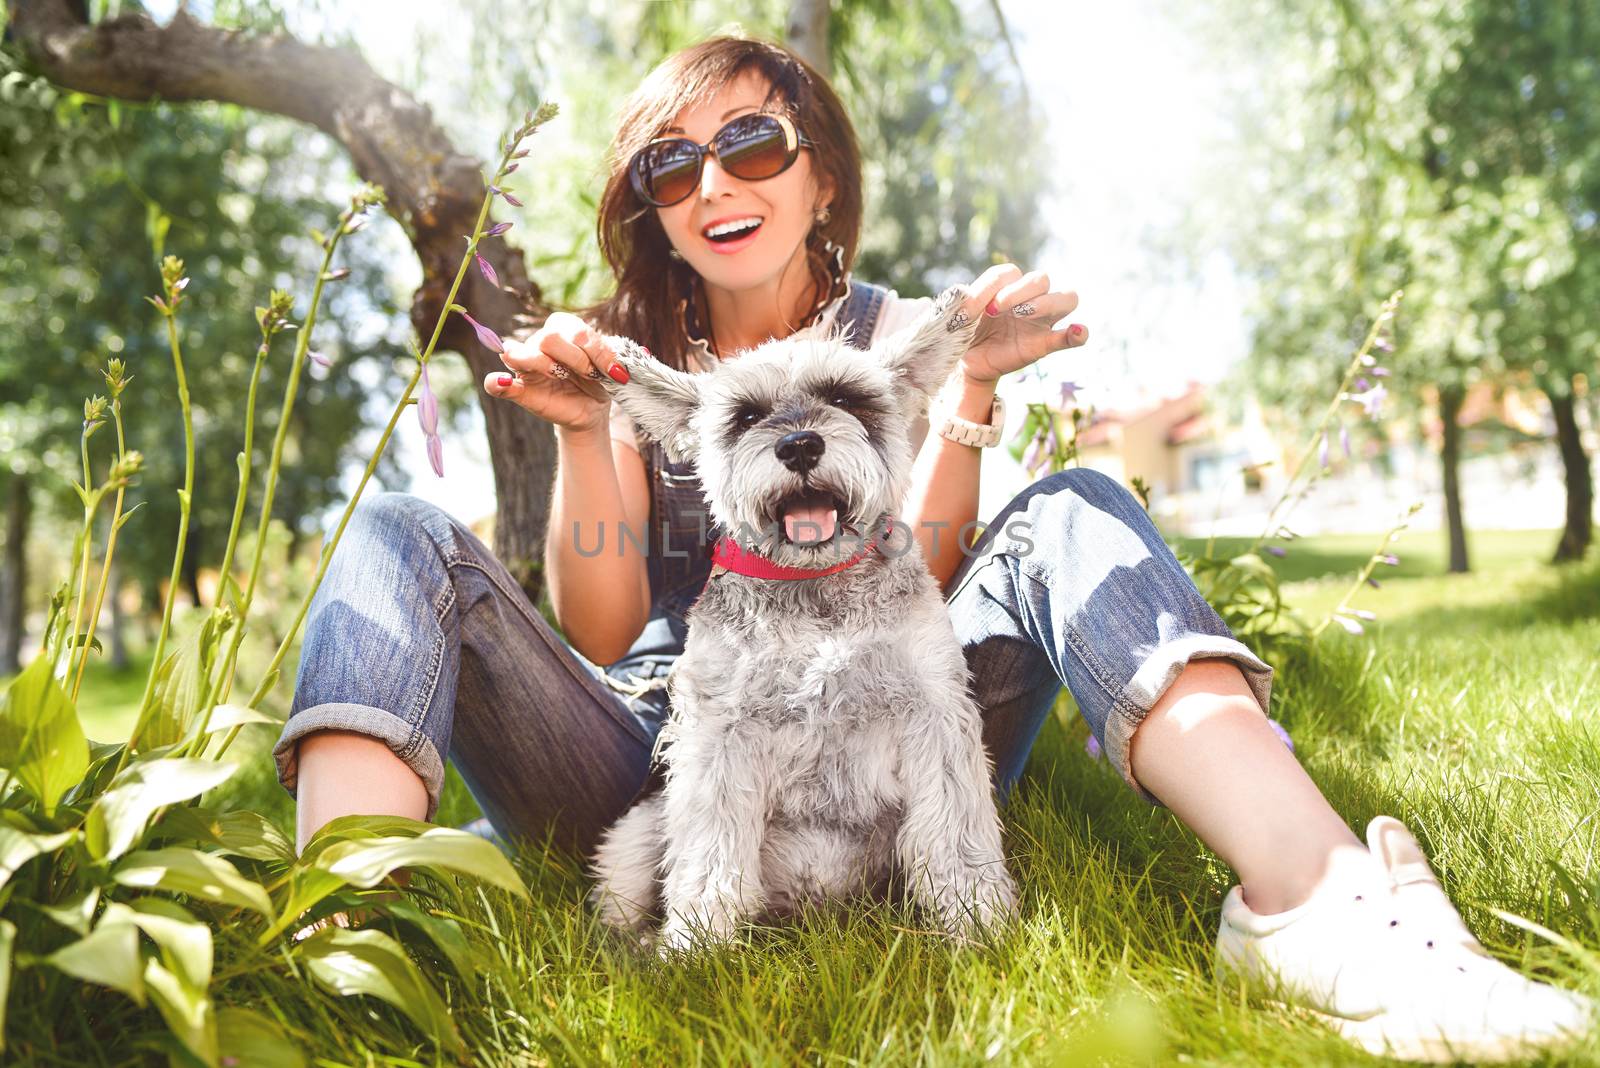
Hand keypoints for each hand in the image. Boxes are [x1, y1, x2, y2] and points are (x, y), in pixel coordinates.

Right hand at [482, 311, 625, 434]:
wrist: (591, 408)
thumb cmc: (599, 382)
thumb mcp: (609, 369)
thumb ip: (607, 362)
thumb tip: (619, 372)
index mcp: (564, 328)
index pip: (575, 329)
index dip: (597, 350)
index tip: (615, 371)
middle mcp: (540, 340)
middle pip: (549, 338)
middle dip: (576, 358)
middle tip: (590, 375)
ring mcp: (526, 364)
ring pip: (522, 353)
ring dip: (546, 366)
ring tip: (562, 377)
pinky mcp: (518, 388)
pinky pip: (496, 384)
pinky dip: (496, 383)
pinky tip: (501, 382)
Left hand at [954, 263, 1087, 384]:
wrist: (966, 360)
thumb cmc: (965, 330)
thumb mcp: (959, 315)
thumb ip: (964, 304)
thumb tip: (964, 301)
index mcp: (1007, 286)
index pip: (1008, 273)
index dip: (988, 287)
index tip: (967, 311)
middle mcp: (1029, 298)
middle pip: (1041, 279)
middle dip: (1018, 291)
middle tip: (994, 310)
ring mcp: (1041, 321)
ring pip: (1065, 298)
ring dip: (1045, 303)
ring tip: (1021, 315)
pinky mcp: (1045, 343)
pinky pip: (1069, 337)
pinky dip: (1078, 333)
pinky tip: (1077, 332)